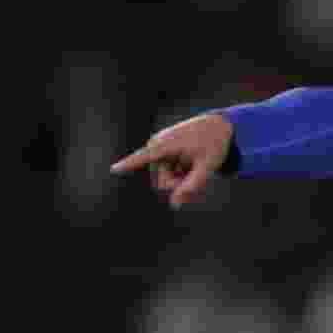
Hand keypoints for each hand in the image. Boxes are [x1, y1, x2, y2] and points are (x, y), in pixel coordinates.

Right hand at [110, 112, 234, 208]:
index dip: (129, 164)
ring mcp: (160, 148)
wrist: (219, 127)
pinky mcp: (164, 152)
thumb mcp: (206, 169)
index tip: (113, 170)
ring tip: (195, 170)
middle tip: (196, 179)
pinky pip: (167, 173)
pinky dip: (180, 176)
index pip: (144, 156)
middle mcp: (158, 145)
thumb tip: (174, 206)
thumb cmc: (214, 146)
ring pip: (164, 180)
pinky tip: (191, 169)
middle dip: (177, 185)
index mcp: (166, 144)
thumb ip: (190, 187)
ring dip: (180, 181)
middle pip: (161, 182)